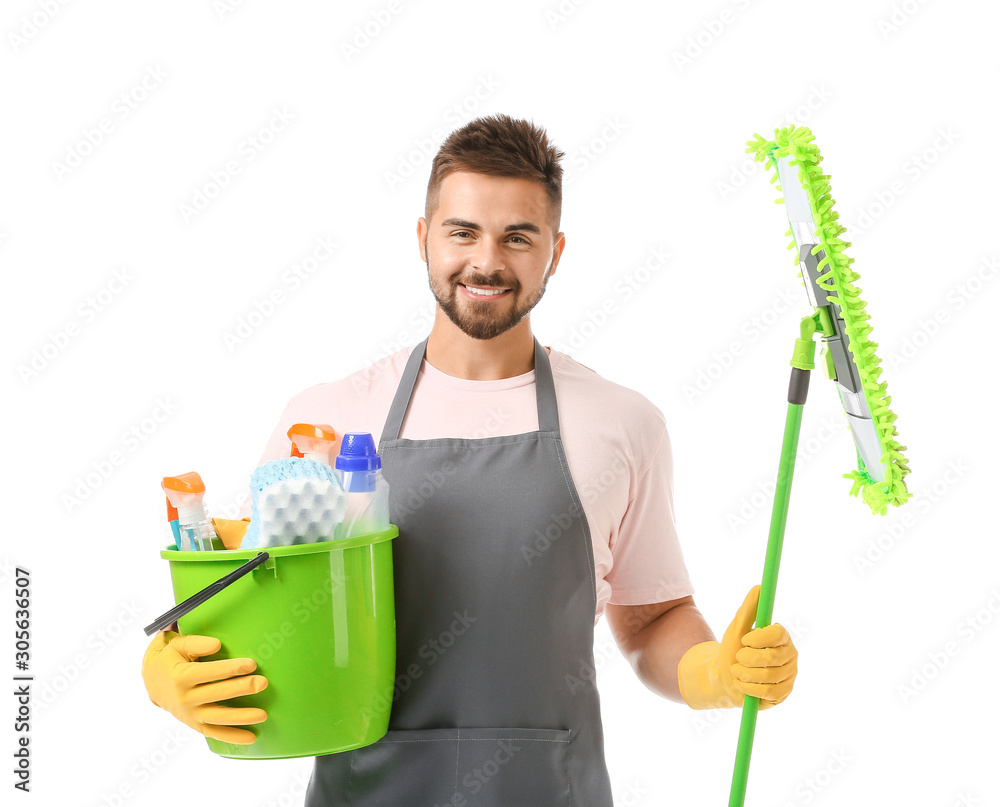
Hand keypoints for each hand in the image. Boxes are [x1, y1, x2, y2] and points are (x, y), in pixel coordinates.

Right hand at [142, 631, 267, 743]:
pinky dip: (232, 737)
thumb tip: (217, 645)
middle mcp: (185, 698)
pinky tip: (251, 738)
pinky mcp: (194, 724)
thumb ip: (197, 643)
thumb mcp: (178, 645)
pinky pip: (214, 733)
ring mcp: (190, 714)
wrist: (152, 682)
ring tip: (263, 714)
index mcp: (181, 676)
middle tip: (263, 683)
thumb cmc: (171, 658)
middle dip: (241, 689)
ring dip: (241, 717)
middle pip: (217, 694)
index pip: (209, 672)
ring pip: (217, 718)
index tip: (251, 664)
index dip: (231, 668)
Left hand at [677, 585, 797, 709]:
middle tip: (738, 657)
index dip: (759, 638)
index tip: (744, 640)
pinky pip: (768, 693)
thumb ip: (749, 608)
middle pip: (772, 657)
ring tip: (737, 671)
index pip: (778, 634)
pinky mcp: (783, 694)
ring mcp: (789, 676)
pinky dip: (749, 689)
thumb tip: (759, 587)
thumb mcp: (737, 627)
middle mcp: (789, 655)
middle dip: (747, 658)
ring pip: (768, 676)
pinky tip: (743, 684)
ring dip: (744, 674)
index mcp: (781, 637)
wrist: (724, 677)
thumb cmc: (732, 649)